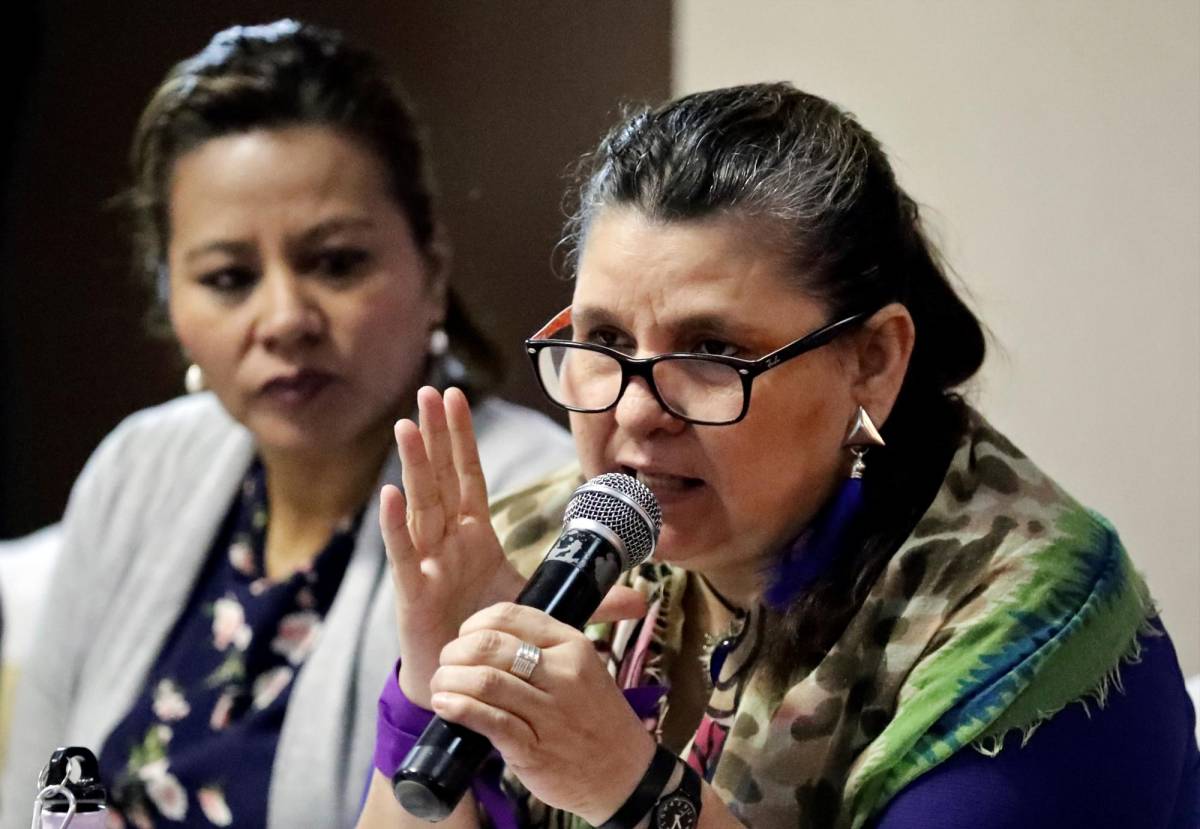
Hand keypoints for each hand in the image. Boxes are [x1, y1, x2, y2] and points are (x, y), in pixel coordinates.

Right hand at [382, 386, 646, 707]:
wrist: (462, 683)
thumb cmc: (490, 637)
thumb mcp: (543, 607)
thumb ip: (591, 599)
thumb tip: (641, 597)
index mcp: (474, 536)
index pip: (468, 476)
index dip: (462, 437)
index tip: (456, 396)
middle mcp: (446, 541)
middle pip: (441, 478)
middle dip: (436, 434)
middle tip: (428, 390)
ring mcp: (426, 563)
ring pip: (419, 505)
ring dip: (413, 466)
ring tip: (406, 426)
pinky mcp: (412, 592)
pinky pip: (403, 553)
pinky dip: (395, 525)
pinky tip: (389, 494)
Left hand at [429, 602, 657, 825]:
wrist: (624, 774)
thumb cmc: (595, 717)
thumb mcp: (584, 668)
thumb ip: (544, 647)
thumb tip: (488, 635)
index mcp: (572, 644)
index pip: (509, 615)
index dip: (474, 624)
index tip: (464, 637)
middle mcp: (563, 673)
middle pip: (490, 646)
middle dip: (455, 653)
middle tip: (446, 664)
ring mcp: (550, 712)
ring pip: (485, 681)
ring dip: (450, 681)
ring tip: (441, 687)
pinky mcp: (535, 748)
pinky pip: (489, 720)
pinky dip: (459, 709)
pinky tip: (445, 706)